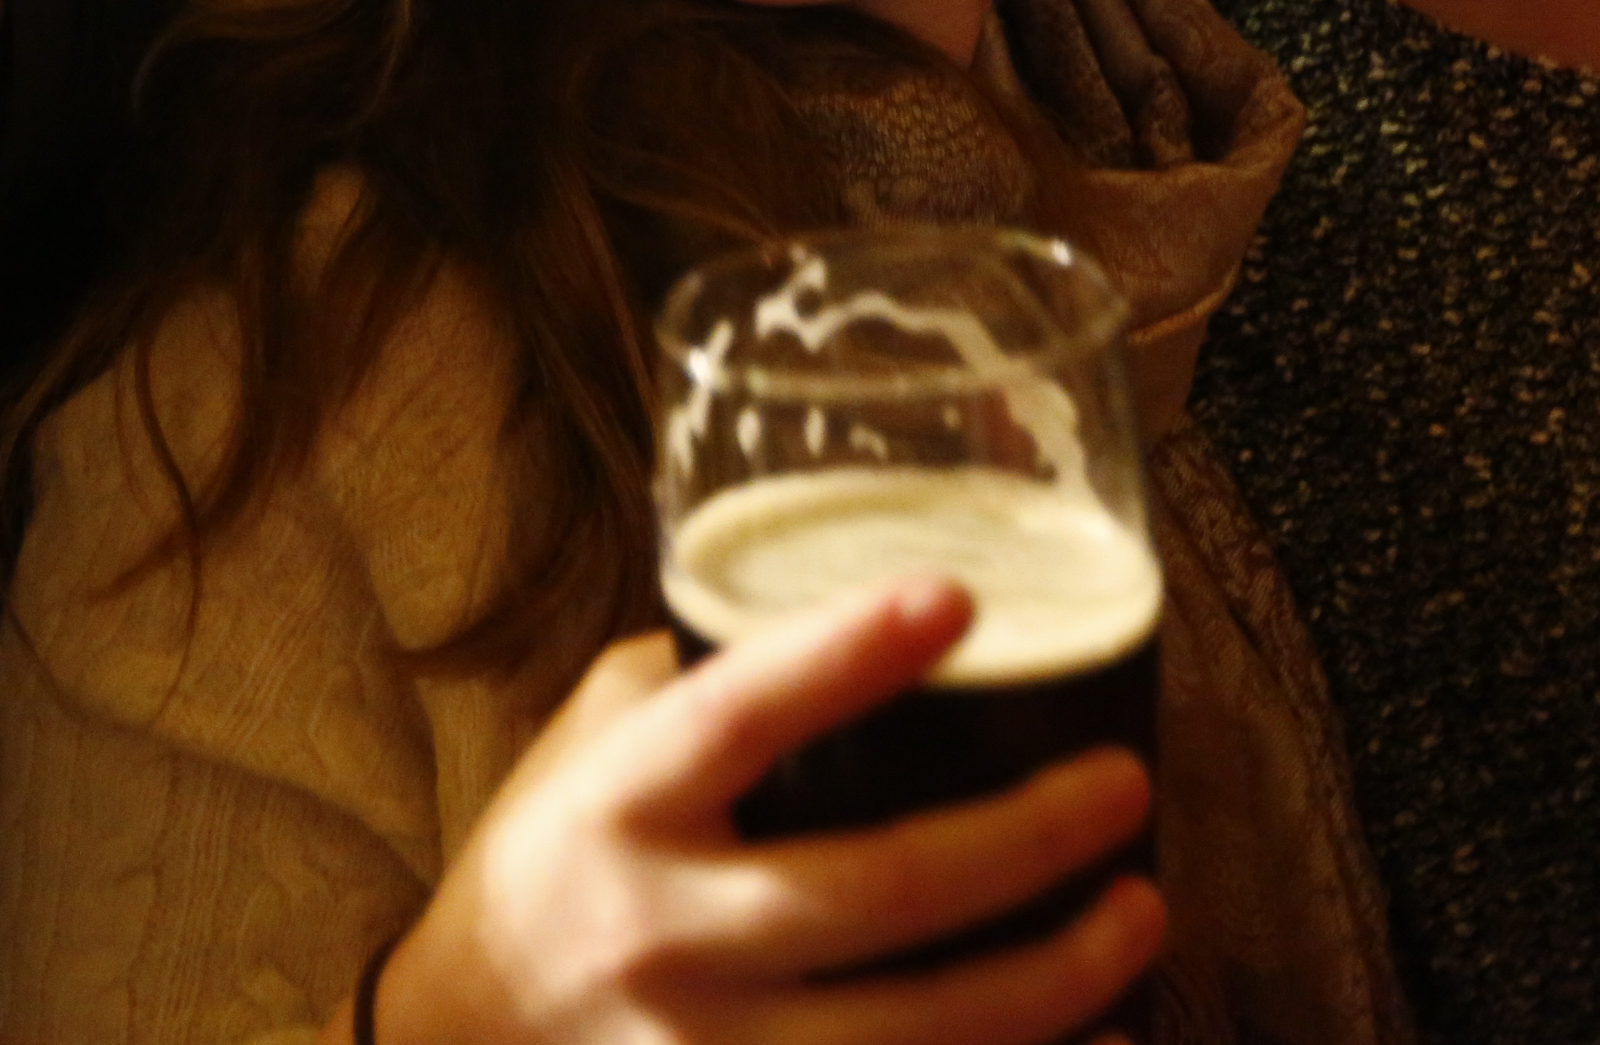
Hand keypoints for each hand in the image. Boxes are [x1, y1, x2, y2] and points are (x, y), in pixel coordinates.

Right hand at [360, 573, 1163, 1044]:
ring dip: (1053, 979)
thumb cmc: (552, 863)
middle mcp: (660, 935)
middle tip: (1125, 785)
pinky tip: (1107, 1042)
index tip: (952, 600)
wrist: (456, 1044)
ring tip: (1143, 910)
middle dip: (1020, 843)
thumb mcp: (591, 742)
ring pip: (914, 1036)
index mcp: (620, 807)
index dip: (841, 657)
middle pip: (867, 893)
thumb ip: (703, 678)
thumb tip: (857, 601)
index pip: (734, 717)